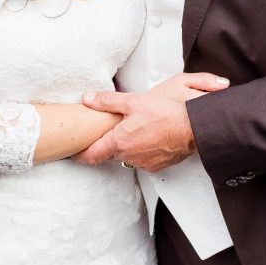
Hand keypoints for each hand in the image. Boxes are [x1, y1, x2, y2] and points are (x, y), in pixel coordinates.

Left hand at [74, 73, 228, 172]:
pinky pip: (143, 159)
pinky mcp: (158, 165)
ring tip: (133, 131)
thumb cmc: (166, 114)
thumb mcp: (132, 102)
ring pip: (128, 156)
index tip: (73, 154)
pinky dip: (142, 149)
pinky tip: (149, 137)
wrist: (192, 128)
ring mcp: (145, 163)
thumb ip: (107, 101)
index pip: (92, 155)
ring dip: (126, 146)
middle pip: (110, 154)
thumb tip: (87, 99)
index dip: (80, 155)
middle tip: (105, 133)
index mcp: (120, 142)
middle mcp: (130, 157)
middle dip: (106, 145)